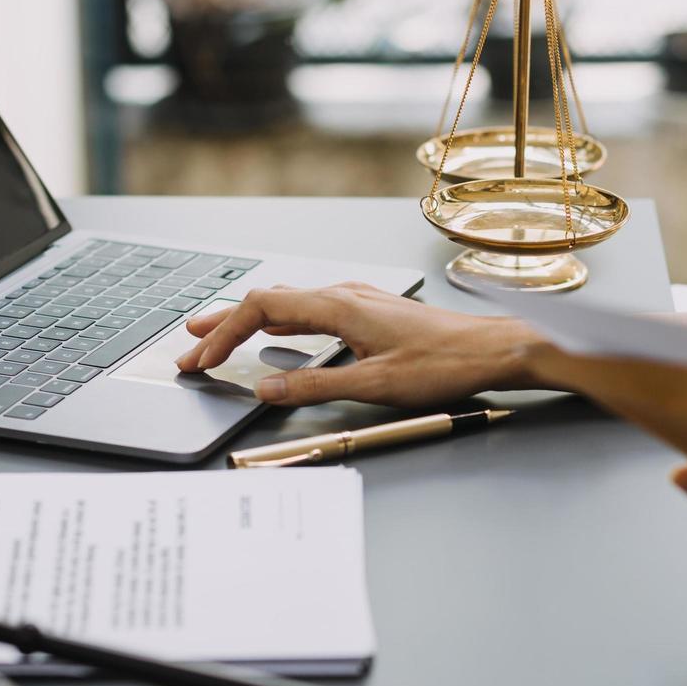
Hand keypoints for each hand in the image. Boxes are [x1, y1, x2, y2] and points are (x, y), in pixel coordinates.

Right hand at [174, 283, 546, 406]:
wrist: (496, 350)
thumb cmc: (446, 364)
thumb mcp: (374, 385)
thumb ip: (314, 386)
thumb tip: (263, 391)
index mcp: (339, 305)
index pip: (263, 309)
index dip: (226, 334)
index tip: (203, 359)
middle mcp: (345, 294)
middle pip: (269, 303)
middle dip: (225, 326)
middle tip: (190, 347)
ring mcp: (358, 301)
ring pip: (289, 306)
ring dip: (250, 325)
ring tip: (219, 339)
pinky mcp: (370, 313)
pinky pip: (310, 312)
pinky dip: (280, 325)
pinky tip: (277, 336)